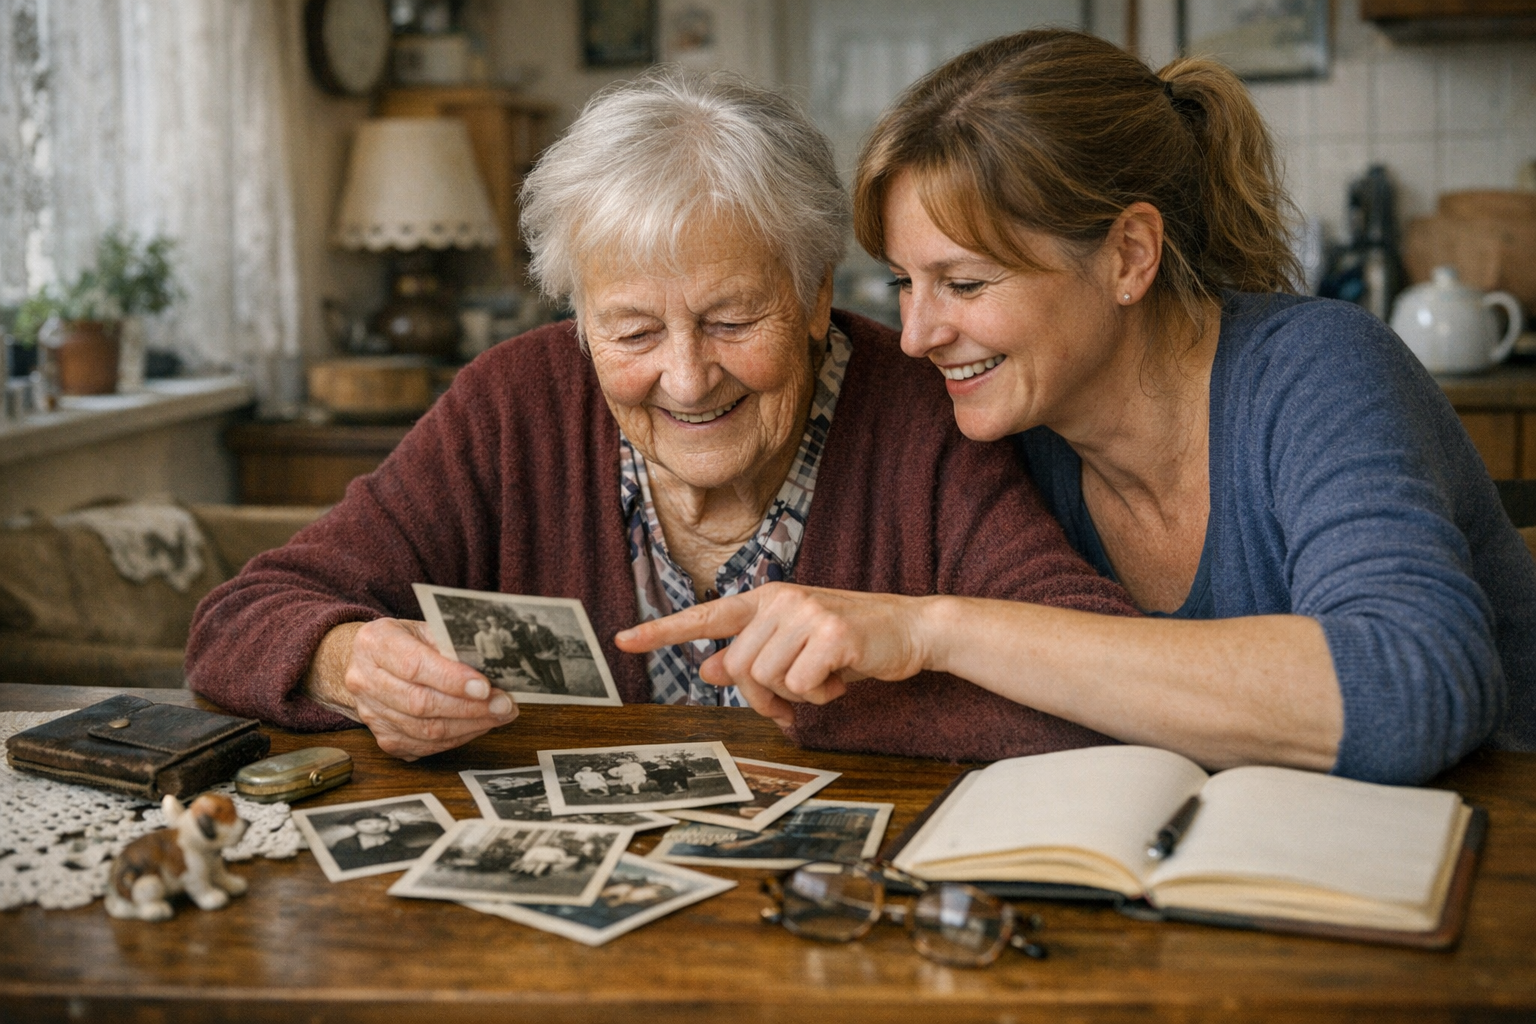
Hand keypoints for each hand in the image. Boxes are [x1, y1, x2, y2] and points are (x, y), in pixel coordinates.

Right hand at [311, 619, 517, 759]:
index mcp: (375, 643)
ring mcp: (371, 713)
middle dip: (469, 707)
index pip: (414, 666)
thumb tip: (492, 666)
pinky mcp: (383, 738)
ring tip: (499, 715)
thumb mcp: (424, 629)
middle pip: (420, 703)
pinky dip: (457, 738)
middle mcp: (364, 680)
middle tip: (503, 704)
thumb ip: (450, 645)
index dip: (452, 679)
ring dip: (469, 725)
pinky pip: (424, 746)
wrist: (367, 662)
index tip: (484, 686)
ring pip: (424, 730)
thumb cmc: (404, 642)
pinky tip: (478, 725)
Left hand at [614, 583, 931, 725]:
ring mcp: (806, 613)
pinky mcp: (831, 633)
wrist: (910, 630)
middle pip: (740, 666)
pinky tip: (839, 679)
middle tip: (792, 701)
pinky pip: (799, 684)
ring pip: (766, 678)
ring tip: (823, 680)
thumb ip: (752, 655)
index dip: (663, 632)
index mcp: (767, 600)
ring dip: (795, 695)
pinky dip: (819, 694)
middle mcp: (781, 599)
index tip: (624, 641)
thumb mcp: (796, 646)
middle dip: (762, 696)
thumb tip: (707, 667)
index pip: (707, 615)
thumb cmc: (850, 642)